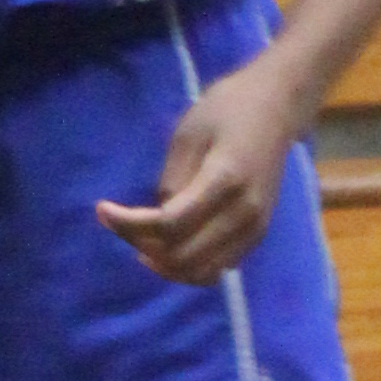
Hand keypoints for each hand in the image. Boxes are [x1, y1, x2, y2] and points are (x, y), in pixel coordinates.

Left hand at [98, 54, 304, 283]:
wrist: (278, 108)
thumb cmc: (229, 110)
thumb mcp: (188, 134)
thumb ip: (172, 180)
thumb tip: (158, 218)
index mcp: (225, 180)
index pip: (169, 224)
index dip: (129, 224)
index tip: (102, 209)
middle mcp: (244, 213)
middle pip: (182, 256)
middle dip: (142, 244)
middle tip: (120, 224)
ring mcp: (255, 228)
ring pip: (201, 271)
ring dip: (165, 265)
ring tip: (142, 240)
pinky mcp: (257, 235)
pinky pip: (218, 267)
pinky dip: (189, 266)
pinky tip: (169, 246)